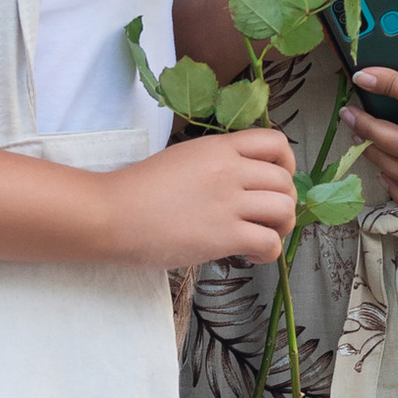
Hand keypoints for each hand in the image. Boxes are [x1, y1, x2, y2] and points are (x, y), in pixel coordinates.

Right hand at [98, 128, 299, 268]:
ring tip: (262, 235)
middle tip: (267, 218)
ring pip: (285, 209)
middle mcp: (230, 170)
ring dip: (281, 226)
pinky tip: (248, 254)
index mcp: (219, 147)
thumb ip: (214, 164)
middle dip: (285, 202)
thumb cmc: (137, 191)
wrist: (111, 214)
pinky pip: (270, 242)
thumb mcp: (182, 160)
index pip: (276, 142)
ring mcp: (228, 202)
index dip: (286, 163)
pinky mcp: (224, 235)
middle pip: (285, 181)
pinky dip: (268, 252)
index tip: (275, 181)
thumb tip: (239, 184)